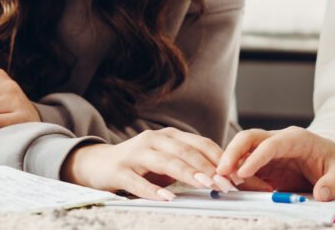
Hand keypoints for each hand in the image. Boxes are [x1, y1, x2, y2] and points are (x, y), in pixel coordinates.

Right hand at [61, 127, 237, 199]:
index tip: (236, 174)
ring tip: (205, 184)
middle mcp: (154, 140)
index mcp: (170, 136)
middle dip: (208, 167)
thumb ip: (189, 165)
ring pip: (166, 162)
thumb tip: (222, 178)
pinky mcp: (119, 170)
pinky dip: (153, 190)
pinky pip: (138, 181)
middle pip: (186, 152)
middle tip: (225, 183)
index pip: (200, 144)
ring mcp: (136, 154)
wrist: (98, 163)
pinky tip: (167, 198)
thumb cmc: (139, 164)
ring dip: (187, 174)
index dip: (219, 158)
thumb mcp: (166, 160)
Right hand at [216, 126, 334, 200]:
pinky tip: (233, 189)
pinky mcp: (261, 164)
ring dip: (230, 166)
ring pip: (241, 152)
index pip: (270, 144)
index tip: (242, 173)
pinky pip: (243, 167)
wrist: (327, 158)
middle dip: (232, 152)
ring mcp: (266, 151)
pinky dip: (235, 177)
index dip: (255, 158)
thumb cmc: (332, 161)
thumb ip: (333, 182)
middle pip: (248, 138)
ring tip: (223, 185)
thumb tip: (320, 194)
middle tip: (220, 173)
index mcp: (295, 138)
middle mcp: (276, 140)